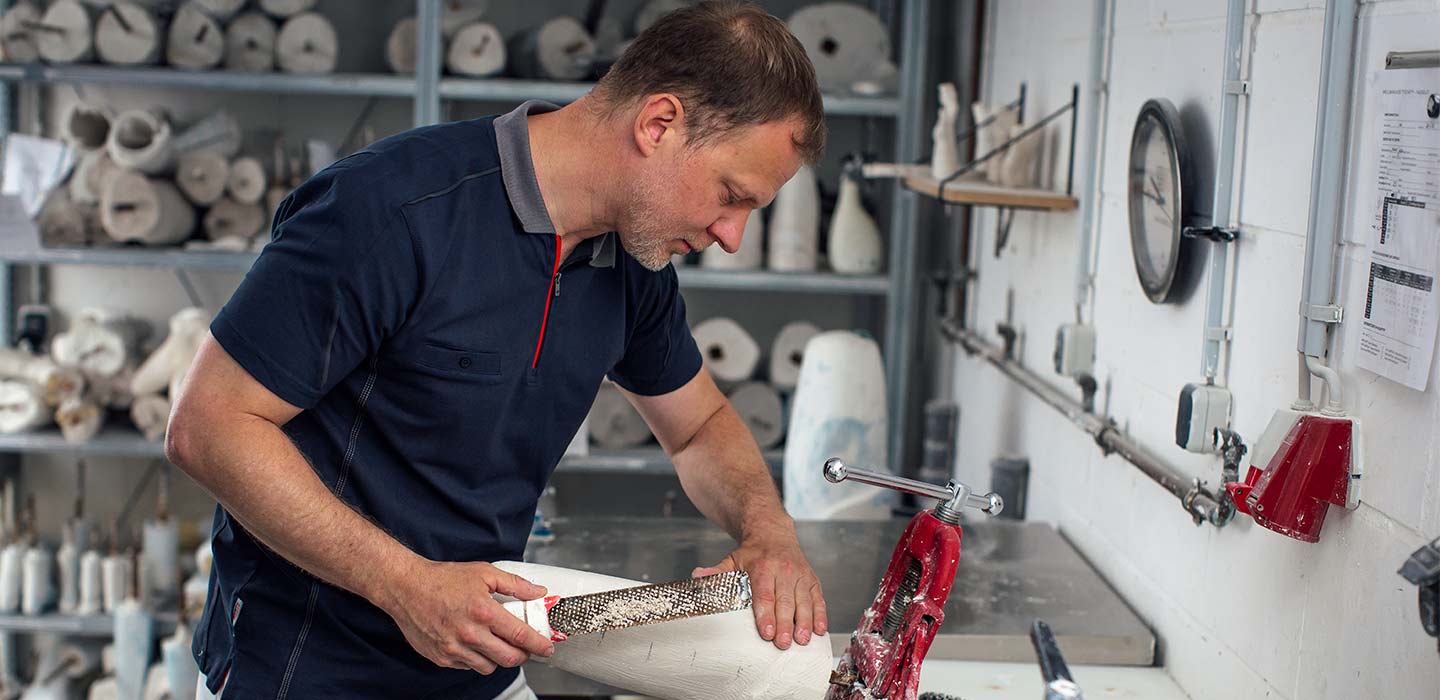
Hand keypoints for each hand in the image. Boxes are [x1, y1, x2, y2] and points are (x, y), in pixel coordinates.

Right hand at [376, 560, 554, 673]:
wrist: (406, 588)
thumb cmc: (443, 579)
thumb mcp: (483, 573)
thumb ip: (514, 584)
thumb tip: (538, 592)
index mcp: (483, 612)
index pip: (521, 636)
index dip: (539, 644)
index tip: (547, 647)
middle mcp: (470, 634)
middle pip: (509, 658)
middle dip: (523, 656)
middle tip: (525, 648)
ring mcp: (454, 649)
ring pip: (489, 666)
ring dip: (499, 659)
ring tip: (497, 643)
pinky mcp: (441, 658)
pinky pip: (468, 666)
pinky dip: (476, 659)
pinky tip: (475, 644)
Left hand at [693, 534, 826, 650]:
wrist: (773, 533)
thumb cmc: (752, 553)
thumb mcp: (732, 559)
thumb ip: (717, 572)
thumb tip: (698, 577)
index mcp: (763, 567)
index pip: (764, 594)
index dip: (766, 614)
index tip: (766, 632)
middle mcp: (784, 570)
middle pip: (785, 601)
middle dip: (785, 624)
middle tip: (783, 643)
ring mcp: (800, 575)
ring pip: (804, 601)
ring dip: (805, 622)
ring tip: (802, 640)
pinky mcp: (812, 580)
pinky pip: (818, 598)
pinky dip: (820, 614)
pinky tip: (819, 629)